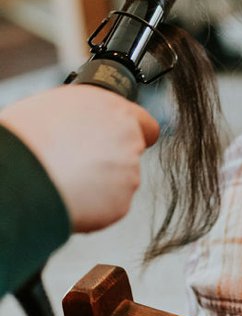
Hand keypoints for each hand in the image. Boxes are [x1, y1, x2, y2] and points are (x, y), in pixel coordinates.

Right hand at [0, 86, 159, 232]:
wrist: (21, 171)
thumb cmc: (28, 137)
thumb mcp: (58, 107)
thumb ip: (85, 116)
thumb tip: (83, 125)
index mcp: (113, 110)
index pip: (145, 124)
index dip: (135, 135)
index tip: (123, 144)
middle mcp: (128, 139)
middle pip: (130, 154)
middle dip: (111, 162)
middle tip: (79, 165)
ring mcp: (128, 173)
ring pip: (120, 182)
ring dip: (101, 185)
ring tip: (67, 180)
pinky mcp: (120, 203)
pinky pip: (109, 207)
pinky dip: (94, 207)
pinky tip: (70, 197)